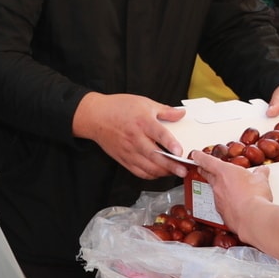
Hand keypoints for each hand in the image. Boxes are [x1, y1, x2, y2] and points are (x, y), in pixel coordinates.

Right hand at [73, 92, 187, 179]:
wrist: (95, 116)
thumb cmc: (119, 108)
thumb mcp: (144, 103)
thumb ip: (165, 110)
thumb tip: (182, 113)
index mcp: (142, 122)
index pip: (159, 134)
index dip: (170, 144)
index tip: (179, 151)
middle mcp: (135, 138)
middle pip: (155, 155)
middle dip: (171, 165)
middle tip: (183, 170)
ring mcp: (128, 151)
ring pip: (148, 167)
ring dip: (163, 172)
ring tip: (175, 172)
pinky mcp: (123, 159)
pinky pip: (138, 172)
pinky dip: (151, 175)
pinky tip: (159, 173)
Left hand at [188, 150, 273, 235]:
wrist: (252, 218)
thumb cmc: (254, 196)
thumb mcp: (261, 180)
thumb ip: (260, 174)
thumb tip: (263, 171)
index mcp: (224, 172)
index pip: (207, 161)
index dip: (200, 157)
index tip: (195, 155)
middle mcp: (218, 185)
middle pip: (207, 175)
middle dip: (205, 171)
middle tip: (203, 168)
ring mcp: (218, 200)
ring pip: (214, 190)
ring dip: (219, 188)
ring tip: (227, 187)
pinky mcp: (221, 213)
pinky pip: (221, 204)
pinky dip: (226, 202)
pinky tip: (234, 204)